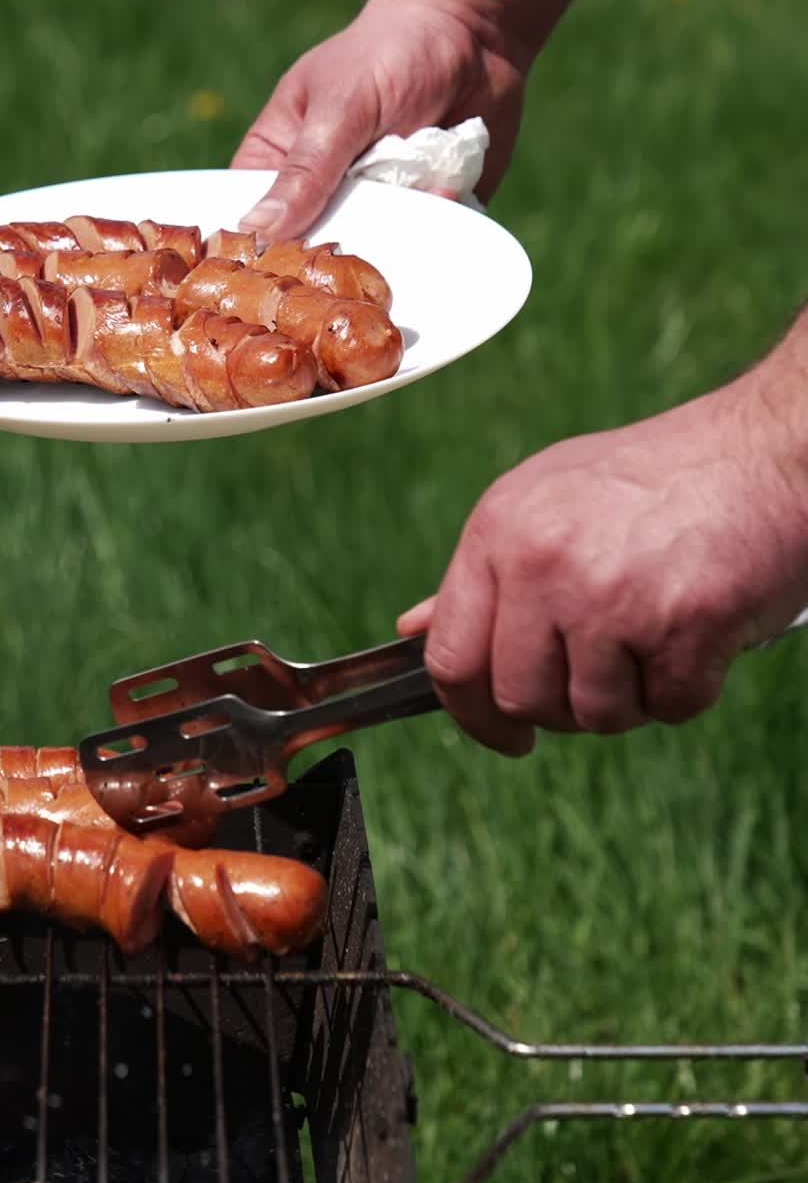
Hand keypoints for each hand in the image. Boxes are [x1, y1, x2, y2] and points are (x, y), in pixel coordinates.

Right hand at [232, 0, 527, 240]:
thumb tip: (256, 230)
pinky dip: (435, 222)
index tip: (274, 275)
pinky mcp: (417, 215)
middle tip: (356, 244)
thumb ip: (305, 171)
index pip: (254, 222)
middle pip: (312, 251)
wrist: (477, 33)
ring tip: (412, 190)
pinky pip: (419, 243)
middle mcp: (320, 194)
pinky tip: (446, 186)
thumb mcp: (341, 108)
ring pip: (369, 255)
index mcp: (278, 162)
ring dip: (392, 235)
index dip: (260, 252)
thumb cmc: (390, 52)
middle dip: (337, 252)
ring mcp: (371, 208)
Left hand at [396, 390, 807, 754]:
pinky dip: (687, 689)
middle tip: (600, 678)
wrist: (766, 448)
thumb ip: (480, 575)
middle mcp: (543, 564)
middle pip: (520, 698)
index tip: (503, 734)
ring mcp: (611, 594)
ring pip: (595, 714)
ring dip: (628, 700)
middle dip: (560, 710)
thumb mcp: (542, 502)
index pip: (451, 658)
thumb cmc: (652, 479)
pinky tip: (697, 639)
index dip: (470, 714)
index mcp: (498, 534)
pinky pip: (670, 706)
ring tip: (652, 643)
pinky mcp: (684, 621)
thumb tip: (416, 628)